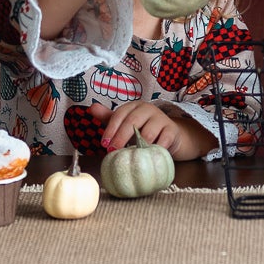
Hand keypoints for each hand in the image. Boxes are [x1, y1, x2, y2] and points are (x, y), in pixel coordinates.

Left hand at [92, 99, 206, 157]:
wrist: (168, 134)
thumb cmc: (142, 128)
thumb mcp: (124, 122)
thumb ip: (108, 117)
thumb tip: (91, 108)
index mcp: (134, 106)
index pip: (119, 115)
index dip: (110, 129)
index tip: (104, 144)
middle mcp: (148, 109)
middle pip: (132, 121)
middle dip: (121, 137)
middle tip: (113, 151)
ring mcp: (161, 118)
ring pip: (148, 132)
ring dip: (138, 146)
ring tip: (130, 155)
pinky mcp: (172, 130)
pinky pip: (163, 141)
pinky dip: (154, 150)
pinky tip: (147, 157)